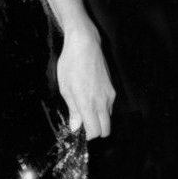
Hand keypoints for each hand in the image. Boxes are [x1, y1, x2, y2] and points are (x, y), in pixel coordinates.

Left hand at [57, 23, 114, 139]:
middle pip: (106, 129)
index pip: (94, 131)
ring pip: (108, 117)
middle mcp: (102, 102)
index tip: (80, 129)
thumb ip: (73, 109)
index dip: (87, 134)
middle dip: (96, 130)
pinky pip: (109, 105)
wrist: (85, 43)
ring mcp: (110, 95)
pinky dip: (103, 107)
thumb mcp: (65, 87)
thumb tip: (76, 126)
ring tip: (86, 105)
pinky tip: (92, 95)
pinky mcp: (112, 87)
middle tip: (84, 122)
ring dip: (100, 118)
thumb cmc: (71, 63)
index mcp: (88, 103)